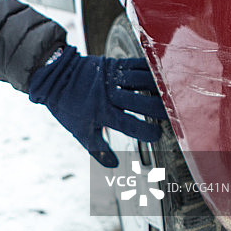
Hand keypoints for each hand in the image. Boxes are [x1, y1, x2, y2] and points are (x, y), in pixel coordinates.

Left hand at [28, 46, 167, 167]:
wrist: (53, 74)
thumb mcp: (78, 130)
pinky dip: (153, 69)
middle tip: (177, 115)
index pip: (130, 126)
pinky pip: (138, 65)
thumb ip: (97, 148)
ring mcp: (113, 77)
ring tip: (176, 95)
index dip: (147, 133)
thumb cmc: (67, 106)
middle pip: (142, 103)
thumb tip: (115, 166)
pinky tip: (165, 74)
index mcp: (102, 113)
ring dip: (161, 88)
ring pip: (143, 82)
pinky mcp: (115, 64)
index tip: (158, 136)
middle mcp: (110, 95)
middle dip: (161, 110)